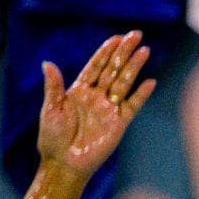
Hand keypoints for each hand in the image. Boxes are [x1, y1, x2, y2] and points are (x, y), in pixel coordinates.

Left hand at [37, 32, 157, 177]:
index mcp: (78, 90)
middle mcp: (96, 97)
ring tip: (145, 50)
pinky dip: (141, 94)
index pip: (96, 66)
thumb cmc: (53, 137)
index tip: (117, 38)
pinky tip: (150, 82)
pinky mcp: (119, 123)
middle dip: (124, 52)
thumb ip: (54, 86)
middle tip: (136, 35)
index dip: (106, 51)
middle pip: (113, 69)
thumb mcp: (50, 109)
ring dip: (134, 67)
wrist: (65, 163)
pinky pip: (133, 105)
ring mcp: (109, 109)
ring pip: (124, 82)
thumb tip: (48, 63)